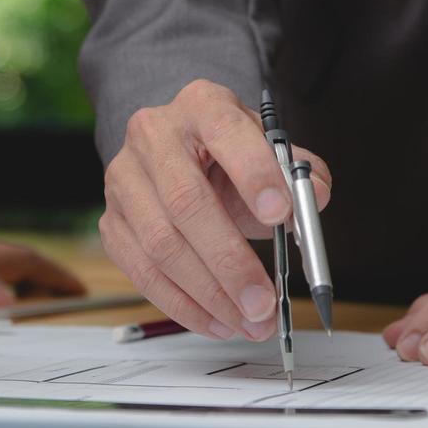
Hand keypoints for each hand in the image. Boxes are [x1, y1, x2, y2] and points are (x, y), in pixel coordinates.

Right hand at [99, 79, 331, 340]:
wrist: (178, 154)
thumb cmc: (228, 157)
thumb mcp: (269, 152)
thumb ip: (298, 174)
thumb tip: (316, 197)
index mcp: (201, 106)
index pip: (226, 132)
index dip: (254, 174)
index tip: (282, 214)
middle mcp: (153, 136)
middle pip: (186, 202)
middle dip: (229, 260)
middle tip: (264, 302)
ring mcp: (124, 180)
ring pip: (160, 244)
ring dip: (208, 293)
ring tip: (248, 321)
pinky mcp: (112, 221)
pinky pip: (141, 271)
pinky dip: (182, 305)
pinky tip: (217, 321)